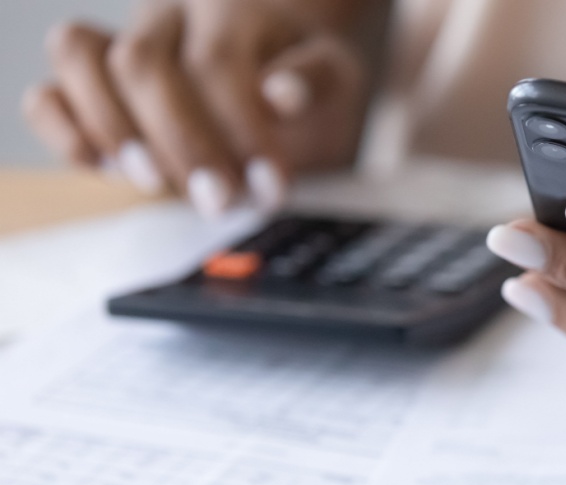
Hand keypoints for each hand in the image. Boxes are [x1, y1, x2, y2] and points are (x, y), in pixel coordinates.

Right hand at [22, 0, 372, 217]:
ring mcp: (121, 40)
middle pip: (141, 64)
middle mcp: (166, 14)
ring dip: (114, 130)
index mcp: (228, 7)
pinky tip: (100, 165)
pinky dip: (61, 128)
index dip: (240, 130)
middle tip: (221, 200)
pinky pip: (49, 90)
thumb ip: (314, 79)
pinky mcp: (94, 79)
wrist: (282, 47)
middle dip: (180, 143)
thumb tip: (280, 94)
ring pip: (79, 59)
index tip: (270, 187)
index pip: (216, 63)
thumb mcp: (332, 70)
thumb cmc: (306, 65)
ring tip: (158, 183)